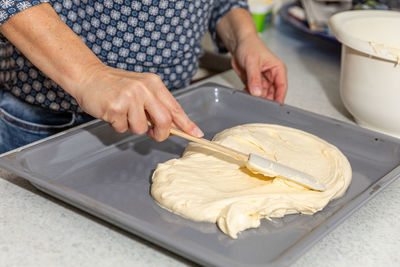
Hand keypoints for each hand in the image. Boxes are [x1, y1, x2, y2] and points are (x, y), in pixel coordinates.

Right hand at [75, 64, 202, 140]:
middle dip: (160, 133)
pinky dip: (117, 126)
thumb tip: (172, 126)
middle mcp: (144, 89)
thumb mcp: (141, 89)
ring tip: (123, 114)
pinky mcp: (116, 107)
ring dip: (132, 127)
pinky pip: (123, 129)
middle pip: (164, 121)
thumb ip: (156, 105)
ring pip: (141, 129)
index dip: (187, 123)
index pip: (174, 107)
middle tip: (154, 134)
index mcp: (153, 84)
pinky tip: (111, 113)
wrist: (87, 76)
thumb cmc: (115, 85)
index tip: (197, 134)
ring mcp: (130, 98)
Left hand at [231, 34, 286, 102]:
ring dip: (256, 98)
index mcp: (277, 69)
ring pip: (262, 94)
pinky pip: (253, 92)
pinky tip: (245, 93)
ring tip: (250, 97)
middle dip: (266, 99)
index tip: (274, 107)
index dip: (279, 98)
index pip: (282, 87)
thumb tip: (257, 92)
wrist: (238, 43)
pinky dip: (249, 95)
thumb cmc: (249, 45)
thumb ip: (254, 78)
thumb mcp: (252, 62)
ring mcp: (262, 80)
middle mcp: (271, 76)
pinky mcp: (253, 82)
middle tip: (258, 104)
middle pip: (272, 93)